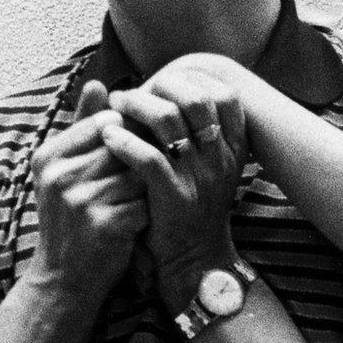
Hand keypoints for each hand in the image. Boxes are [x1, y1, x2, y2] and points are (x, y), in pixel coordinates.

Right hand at [31, 82, 147, 308]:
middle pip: (124, 146)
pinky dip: (147, 213)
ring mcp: (81, 201)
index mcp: (47, 157)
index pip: (104, 123)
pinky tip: (136, 225)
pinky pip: (145, 202)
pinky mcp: (106, 225)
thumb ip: (82, 127)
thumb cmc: (69, 220)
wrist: (64, 281)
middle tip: (136, 181)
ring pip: (139, 173)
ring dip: (145, 188)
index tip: (130, 153)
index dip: (126, 135)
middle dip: (138, 162)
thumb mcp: (64, 172)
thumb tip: (99, 82)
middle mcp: (60, 176)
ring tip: (132, 204)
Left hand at [101, 61, 248, 311]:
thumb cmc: (192, 209)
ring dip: (135, 106)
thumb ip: (196, 133)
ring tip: (114, 108)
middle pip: (196, 99)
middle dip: (160, 86)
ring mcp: (200, 179)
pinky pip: (148, 157)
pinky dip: (124, 141)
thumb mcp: (207, 170)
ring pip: (168, 120)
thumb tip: (169, 87)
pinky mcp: (174, 199)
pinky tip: (108, 137)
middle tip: (132, 92)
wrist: (194, 262)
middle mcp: (221, 160)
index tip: (164, 79)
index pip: (225, 95)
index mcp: (234, 150)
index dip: (194, 80)